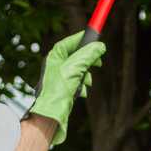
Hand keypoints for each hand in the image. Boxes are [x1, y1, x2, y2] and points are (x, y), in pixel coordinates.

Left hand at [27, 30, 105, 146]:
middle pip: (78, 55)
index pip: (72, 41)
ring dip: (86, 76)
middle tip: (98, 63)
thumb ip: (88, 55)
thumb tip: (100, 47)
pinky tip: (80, 92)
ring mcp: (61, 76)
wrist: (51, 112)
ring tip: (85, 83)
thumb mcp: (76, 67)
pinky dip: (82, 86)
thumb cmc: (58, 89)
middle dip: (88, 61)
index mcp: (55, 55)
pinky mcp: (65, 87)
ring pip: (80, 70)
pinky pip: (78, 82)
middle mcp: (57, 64)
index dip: (84, 40)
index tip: (96, 38)